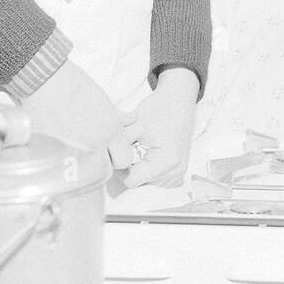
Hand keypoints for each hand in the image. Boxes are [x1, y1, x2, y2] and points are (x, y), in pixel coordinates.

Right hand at [21, 59, 134, 168]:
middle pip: (105, 168)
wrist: (45, 81)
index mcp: (110, 131)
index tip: (112, 148)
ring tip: (73, 146)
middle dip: (100, 160)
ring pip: (83, 170)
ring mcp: (72, 153)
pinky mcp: (51, 155)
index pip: (125, 159)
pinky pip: (60, 165)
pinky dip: (59, 158)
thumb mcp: (103, 99)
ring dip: (80, 162)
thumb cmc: (74, 85)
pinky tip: (56, 145)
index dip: (119, 154)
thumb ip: (118, 115)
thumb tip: (131, 119)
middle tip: (91, 147)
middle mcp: (94, 146)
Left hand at [122, 69, 198, 187]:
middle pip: (140, 184)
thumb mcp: (134, 125)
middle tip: (126, 150)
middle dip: (128, 170)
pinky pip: (156, 179)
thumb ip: (118, 146)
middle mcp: (176, 170)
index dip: (120, 169)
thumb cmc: (158, 109)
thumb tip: (104, 162)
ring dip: (138, 171)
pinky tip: (145, 155)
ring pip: (147, 183)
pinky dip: (147, 170)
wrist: (179, 99)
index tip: (118, 153)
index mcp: (167, 160)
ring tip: (137, 151)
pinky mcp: (179, 170)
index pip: (132, 181)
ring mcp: (179, 172)